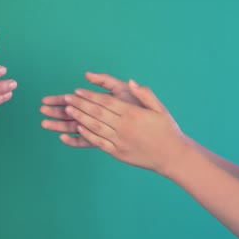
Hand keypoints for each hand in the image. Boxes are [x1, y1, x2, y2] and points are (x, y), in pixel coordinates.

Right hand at [40, 72, 141, 146]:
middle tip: (41, 110)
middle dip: (56, 112)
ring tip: (45, 123)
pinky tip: (62, 138)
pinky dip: (75, 140)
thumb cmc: (138, 105)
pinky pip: (87, 141)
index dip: (59, 100)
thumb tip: (86, 74)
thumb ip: (105, 81)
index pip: (74, 101)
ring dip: (60, 125)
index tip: (46, 99)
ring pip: (75, 127)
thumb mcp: (121, 89)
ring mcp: (100, 129)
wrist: (154, 125)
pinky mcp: (106, 139)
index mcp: (98, 103)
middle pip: (71, 114)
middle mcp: (97, 116)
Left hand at [64, 78, 187, 173]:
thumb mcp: (159, 108)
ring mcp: (120, 141)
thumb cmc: (166, 130)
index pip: (106, 102)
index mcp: (133, 114)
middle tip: (66, 98)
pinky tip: (78, 128)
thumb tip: (131, 82)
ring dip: (79, 118)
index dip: (90, 96)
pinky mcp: (118, 153)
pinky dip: (87, 135)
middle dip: (80, 104)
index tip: (77, 91)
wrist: (172, 156)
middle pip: (97, 113)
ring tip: (68, 110)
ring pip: (95, 127)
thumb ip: (144, 94)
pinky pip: (99, 143)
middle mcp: (125, 127)